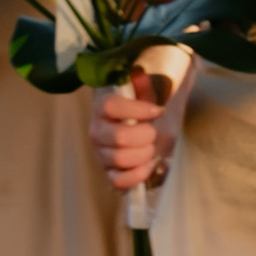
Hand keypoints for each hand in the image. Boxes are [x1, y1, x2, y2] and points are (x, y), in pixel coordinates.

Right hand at [84, 66, 171, 191]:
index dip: (137, 109)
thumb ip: (142, 86)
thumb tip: (138, 73)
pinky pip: (118, 182)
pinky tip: (147, 166)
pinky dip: (137, 176)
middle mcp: (96, 131)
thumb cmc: (143, 112)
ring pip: (120, 159)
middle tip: (153, 132)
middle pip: (119, 137)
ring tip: (151, 149)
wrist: (140, 133)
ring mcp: (101, 154)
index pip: (111, 105)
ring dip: (144, 155)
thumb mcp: (145, 96)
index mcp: (103, 108)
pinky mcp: (108, 173)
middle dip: (145, 135)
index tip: (158, 110)